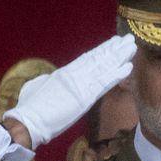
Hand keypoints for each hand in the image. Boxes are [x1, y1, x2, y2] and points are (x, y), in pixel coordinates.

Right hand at [4, 33, 135, 148]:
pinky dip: (116, 75)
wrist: (28, 121)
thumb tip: (52, 78)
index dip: (102, 50)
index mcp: (64, 73)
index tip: (113, 43)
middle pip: (98, 59)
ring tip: (131, 47)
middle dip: (114, 49)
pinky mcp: (85, 98)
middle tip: (128, 39)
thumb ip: (51, 80)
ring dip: (120, 57)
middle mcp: (75, 75)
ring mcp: (80, 85)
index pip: (87, 58)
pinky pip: (104, 84)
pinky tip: (128, 67)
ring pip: (104, 68)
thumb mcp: (39, 86)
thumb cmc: (29, 106)